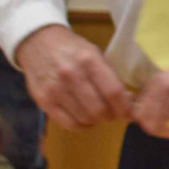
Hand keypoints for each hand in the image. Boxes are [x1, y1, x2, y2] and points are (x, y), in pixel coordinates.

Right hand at [16, 24, 132, 131]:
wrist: (38, 43)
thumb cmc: (72, 49)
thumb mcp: (95, 53)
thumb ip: (111, 76)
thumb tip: (128, 101)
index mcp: (89, 60)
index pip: (113, 92)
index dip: (125, 107)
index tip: (130, 113)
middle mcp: (71, 75)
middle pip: (99, 109)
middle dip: (112, 116)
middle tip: (115, 113)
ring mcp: (55, 90)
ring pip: (85, 119)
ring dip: (97, 120)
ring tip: (99, 114)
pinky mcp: (43, 101)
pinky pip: (68, 124)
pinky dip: (81, 125)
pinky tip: (85, 118)